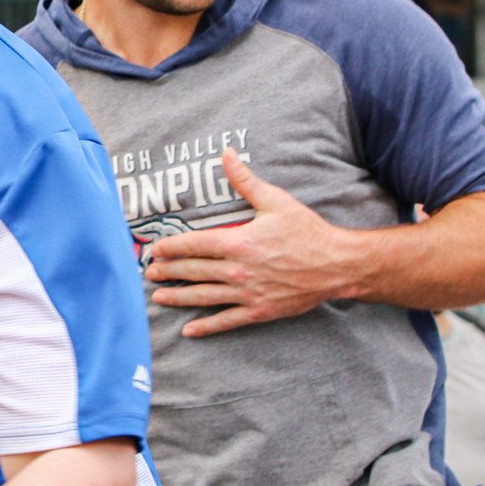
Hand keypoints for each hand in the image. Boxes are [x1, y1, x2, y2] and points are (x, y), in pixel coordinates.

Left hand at [143, 147, 361, 337]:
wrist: (336, 265)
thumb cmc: (307, 231)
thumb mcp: (275, 201)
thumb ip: (245, 180)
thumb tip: (226, 154)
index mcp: (238, 242)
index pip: (194, 244)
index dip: (171, 247)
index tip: (154, 250)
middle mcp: (238, 270)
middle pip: (193, 271)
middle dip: (168, 272)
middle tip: (148, 274)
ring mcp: (247, 293)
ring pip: (204, 297)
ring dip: (178, 298)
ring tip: (158, 297)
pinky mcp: (259, 311)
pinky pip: (227, 320)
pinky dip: (207, 327)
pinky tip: (189, 330)